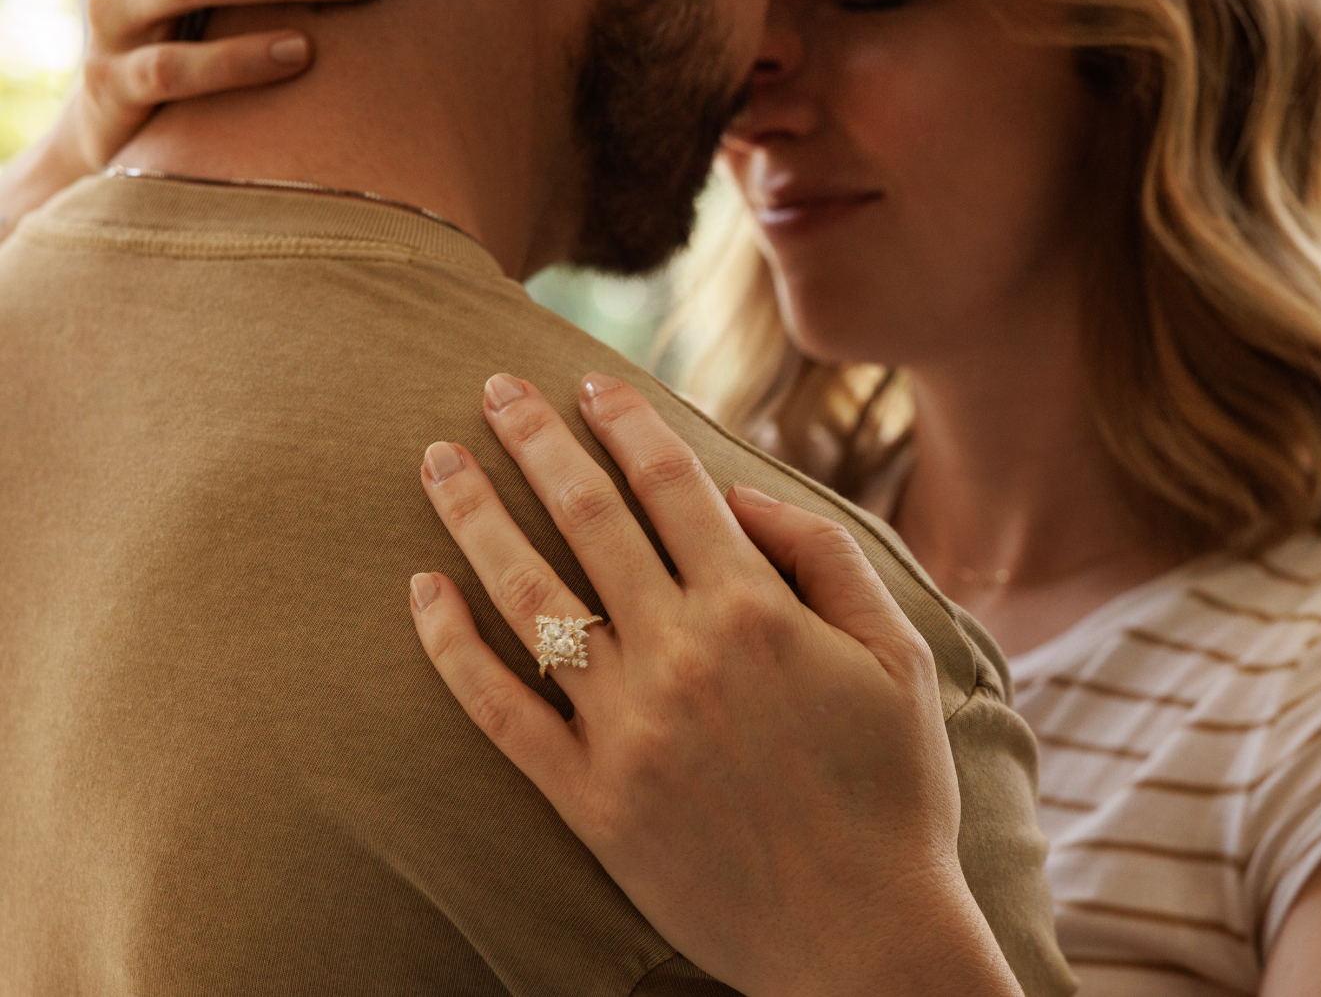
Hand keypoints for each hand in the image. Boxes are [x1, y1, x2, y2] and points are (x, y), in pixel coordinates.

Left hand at [410, 373, 1021, 996]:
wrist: (865, 940)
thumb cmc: (894, 787)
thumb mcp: (895, 651)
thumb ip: (819, 553)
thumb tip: (734, 491)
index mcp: (754, 609)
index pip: (669, 483)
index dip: (624, 422)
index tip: (591, 384)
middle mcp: (678, 652)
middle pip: (586, 517)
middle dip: (535, 440)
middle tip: (495, 386)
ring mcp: (623, 727)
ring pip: (528, 596)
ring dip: (474, 517)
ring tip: (435, 460)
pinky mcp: (587, 797)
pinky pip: (499, 711)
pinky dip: (451, 648)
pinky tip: (420, 594)